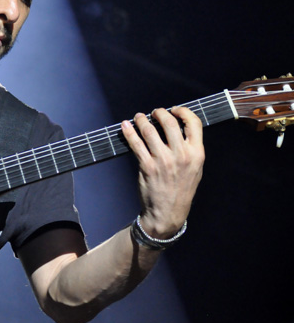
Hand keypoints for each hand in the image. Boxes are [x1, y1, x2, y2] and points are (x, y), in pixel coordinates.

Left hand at [121, 107, 204, 237]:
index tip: (174, 109)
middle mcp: (181, 155)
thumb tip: (177, 127)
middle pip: (169, 122)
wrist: (168, 212)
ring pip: (149, 130)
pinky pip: (135, 143)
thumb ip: (189, 148)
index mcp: (197, 154)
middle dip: (159, 113)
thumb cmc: (181, 189)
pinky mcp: (147, 166)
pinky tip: (125, 126)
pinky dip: (129, 131)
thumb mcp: (195, 169)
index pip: (194, 123)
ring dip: (141, 120)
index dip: (183, 111)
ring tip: (138, 117)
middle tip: (153, 113)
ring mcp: (163, 160)